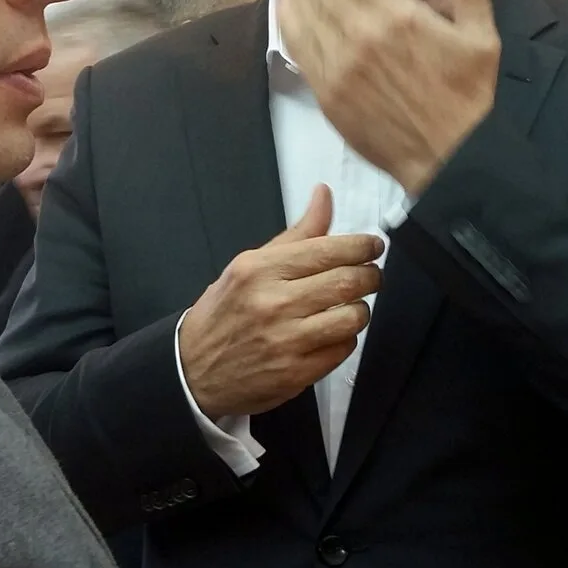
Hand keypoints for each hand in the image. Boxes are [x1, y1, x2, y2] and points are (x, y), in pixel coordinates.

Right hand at [179, 185, 382, 419]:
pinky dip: (345, 337)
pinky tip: (330, 332)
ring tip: (349, 305)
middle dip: (370, 275)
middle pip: (348, 282)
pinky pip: (343, 348)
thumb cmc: (224, 312)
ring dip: (360, 309)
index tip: (373, 246)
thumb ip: (296, 234)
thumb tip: (324, 194)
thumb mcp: (249, 265)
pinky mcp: (296, 373)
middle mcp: (273, 302)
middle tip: (370, 275)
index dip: (362, 246)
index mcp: (260, 269)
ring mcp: (286, 341)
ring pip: (353, 317)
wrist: (194, 369)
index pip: (328, 250)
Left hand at [280, 0, 506, 194]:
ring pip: (303, 10)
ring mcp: (338, 65)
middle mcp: (361, 35)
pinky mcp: (325, 91)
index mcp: (399, 16)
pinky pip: (297, 44)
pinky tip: (289, 5)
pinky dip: (289, 19)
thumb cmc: (468, 99)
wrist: (447, 158)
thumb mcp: (481, 41)